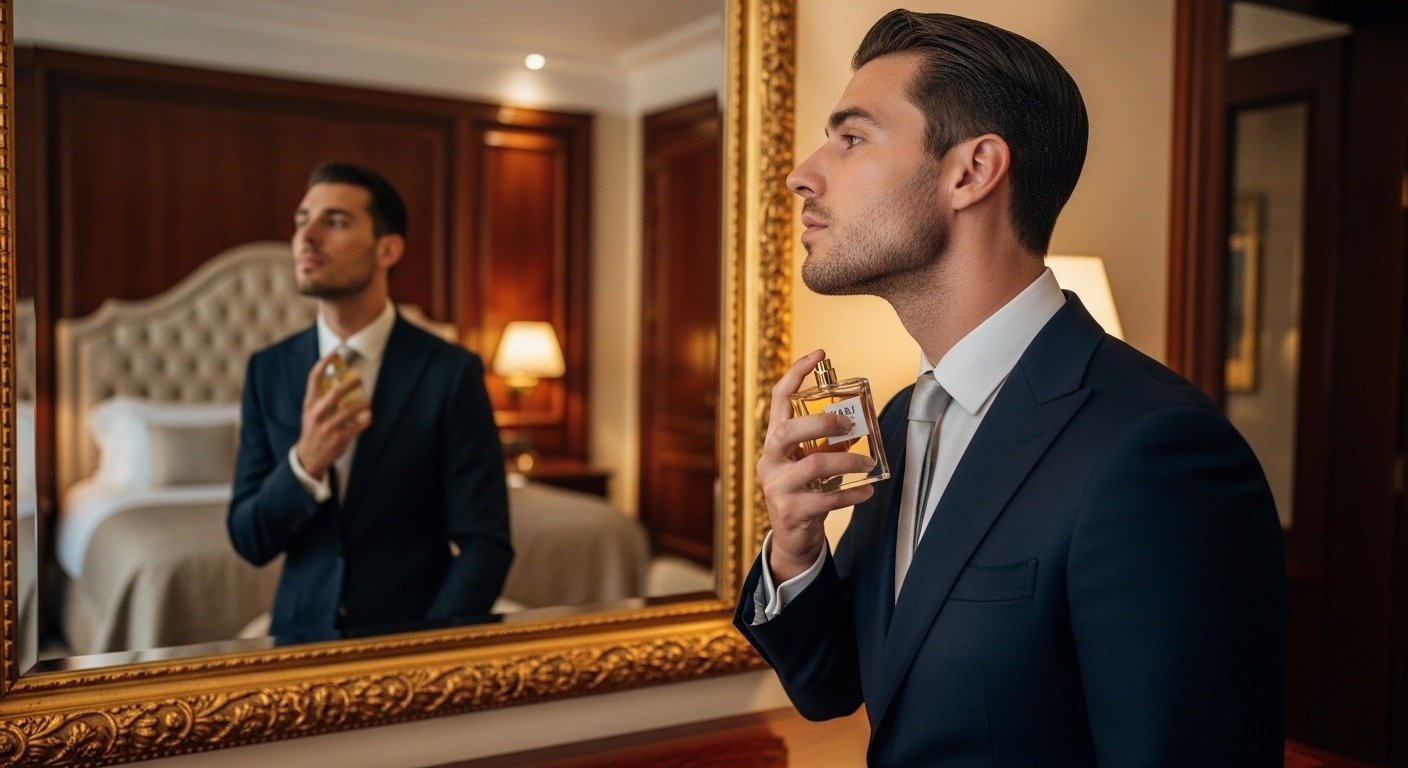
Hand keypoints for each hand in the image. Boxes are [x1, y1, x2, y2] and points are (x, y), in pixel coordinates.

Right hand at [293, 351, 371, 479]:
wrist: (309, 457)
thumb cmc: (313, 429)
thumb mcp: (311, 412)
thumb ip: (322, 397)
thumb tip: (342, 379)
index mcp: (310, 403)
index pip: (314, 378)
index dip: (324, 363)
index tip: (333, 351)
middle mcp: (317, 413)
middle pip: (334, 392)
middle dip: (350, 383)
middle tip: (360, 379)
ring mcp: (327, 427)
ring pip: (349, 411)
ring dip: (362, 405)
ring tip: (367, 402)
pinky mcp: (338, 439)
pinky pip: (356, 427)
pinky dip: (365, 422)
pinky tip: (368, 419)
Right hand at [758, 349, 875, 581]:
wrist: (791, 538)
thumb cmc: (803, 493)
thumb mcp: (811, 464)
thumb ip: (827, 444)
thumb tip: (855, 425)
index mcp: (774, 443)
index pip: (778, 400)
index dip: (796, 374)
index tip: (818, 354)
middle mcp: (770, 461)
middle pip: (787, 432)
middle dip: (821, 423)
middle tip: (849, 424)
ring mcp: (776, 486)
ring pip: (813, 465)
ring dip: (848, 462)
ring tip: (868, 465)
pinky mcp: (791, 510)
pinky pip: (826, 498)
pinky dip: (851, 495)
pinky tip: (867, 492)